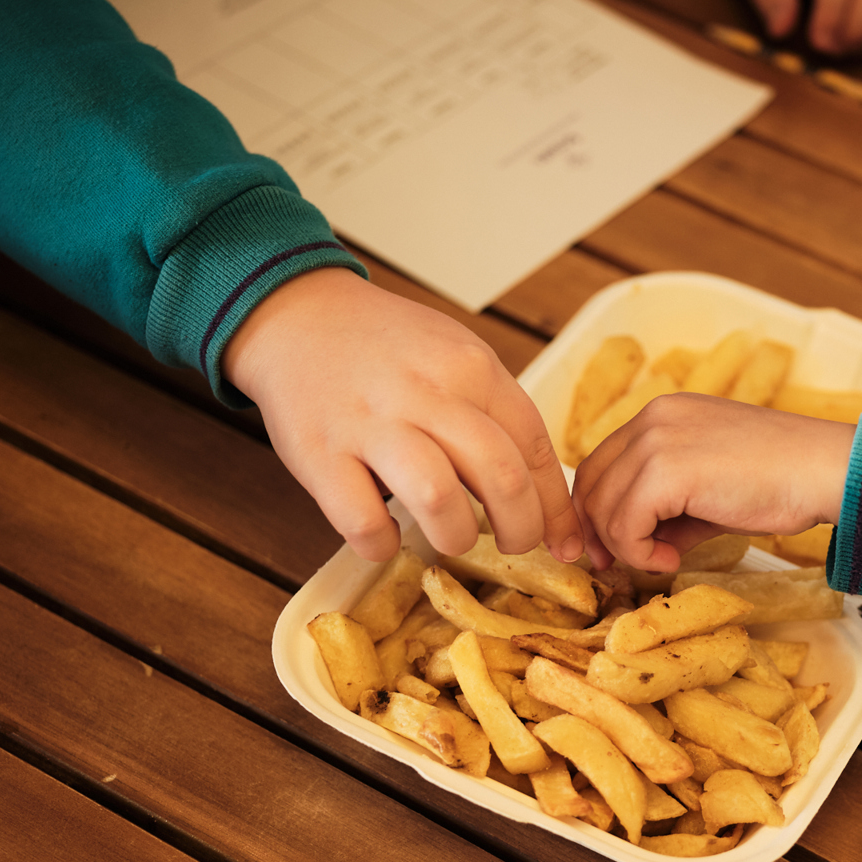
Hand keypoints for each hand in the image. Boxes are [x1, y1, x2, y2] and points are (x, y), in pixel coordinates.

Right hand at [223, 267, 579, 564]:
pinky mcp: (319, 454)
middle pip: (501, 476)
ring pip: (439, 500)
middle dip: (521, 529)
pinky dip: (383, 545)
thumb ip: (497, 415)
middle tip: (512, 544)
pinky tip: (385, 536)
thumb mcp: (455, 357)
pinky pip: (365, 522)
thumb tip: (547, 495)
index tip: (566, 543)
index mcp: (470, 367)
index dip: (557, 507)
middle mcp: (426, 391)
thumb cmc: (387, 350)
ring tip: (450, 536)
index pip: (534, 446)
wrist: (295, 316)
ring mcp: (370, 423)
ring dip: (456, 536)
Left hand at [572, 393, 855, 571]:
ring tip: (665, 560)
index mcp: (663, 415)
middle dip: (598, 532)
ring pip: (602, 507)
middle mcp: (653, 419)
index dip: (598, 511)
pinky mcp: (666, 470)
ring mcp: (657, 440)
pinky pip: (624, 524)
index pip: (602, 463)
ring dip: (625, 546)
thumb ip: (668, 512)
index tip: (611, 549)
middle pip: (590, 483)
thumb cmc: (782, 482)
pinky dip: (638, 552)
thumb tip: (638, 548)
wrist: (827, 471)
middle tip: (620, 565)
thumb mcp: (711, 492)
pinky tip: (671, 560)